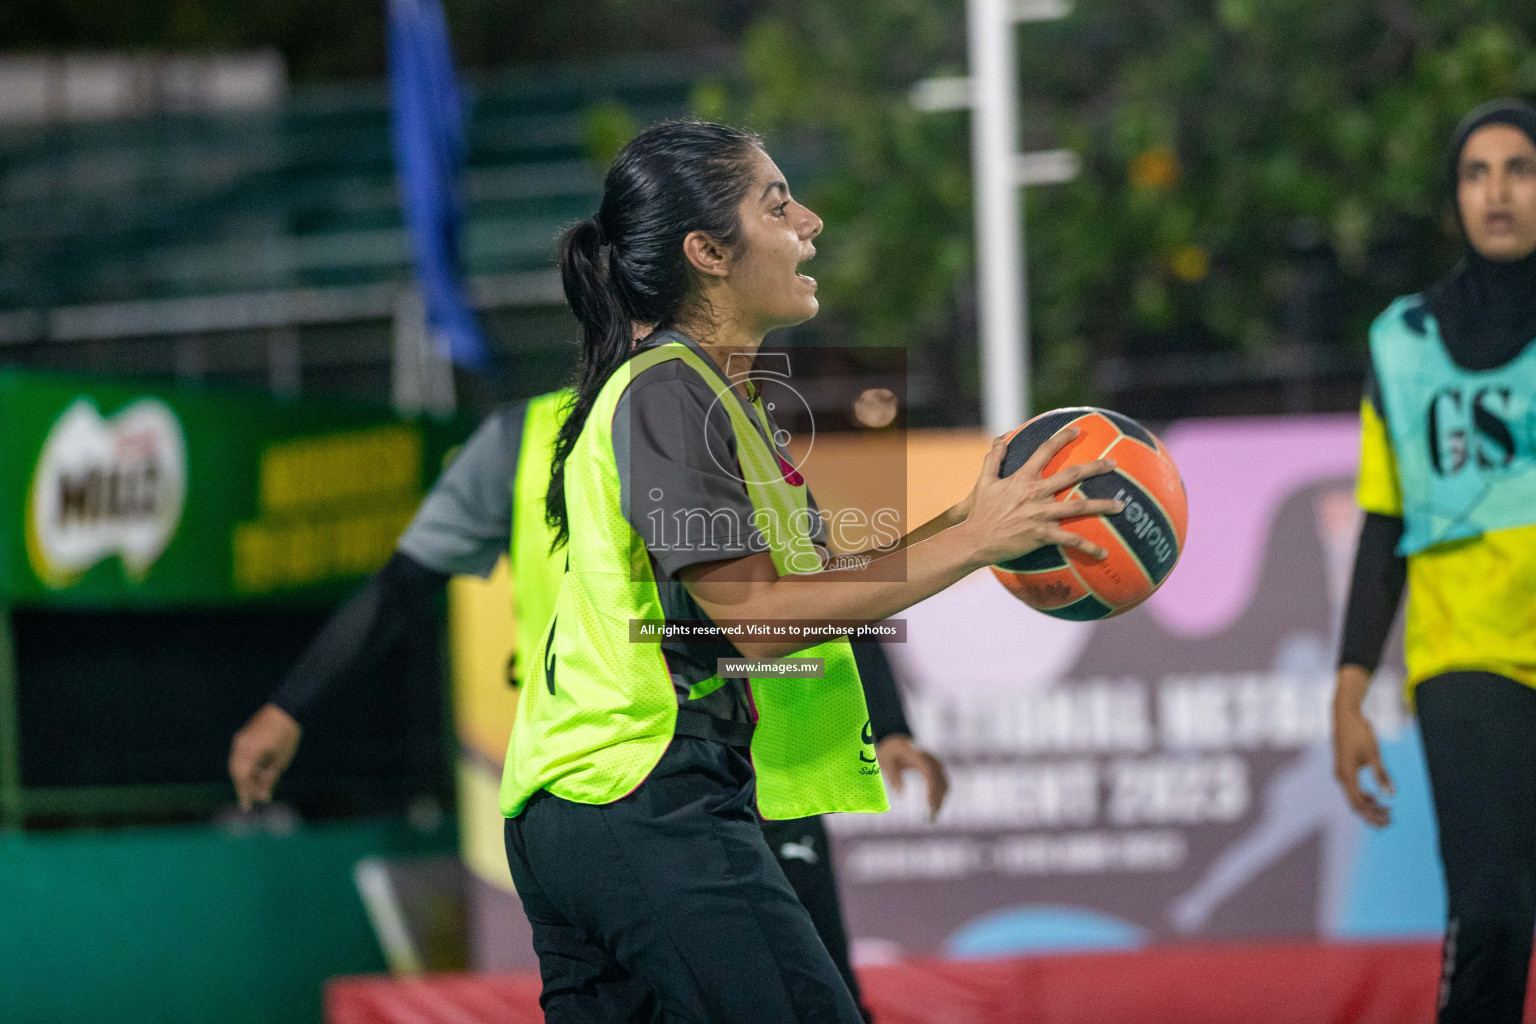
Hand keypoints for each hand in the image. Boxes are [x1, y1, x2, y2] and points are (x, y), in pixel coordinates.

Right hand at [229, 704, 301, 811]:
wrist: (286, 708)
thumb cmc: (287, 735)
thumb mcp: (281, 760)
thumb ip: (269, 779)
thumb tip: (263, 797)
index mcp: (250, 751)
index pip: (242, 779)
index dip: (244, 794)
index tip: (247, 807)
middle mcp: (240, 746)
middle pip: (236, 773)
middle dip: (243, 787)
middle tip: (253, 800)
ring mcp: (239, 740)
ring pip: (236, 766)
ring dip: (245, 778)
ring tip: (259, 786)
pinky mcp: (241, 737)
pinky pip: (239, 757)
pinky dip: (246, 768)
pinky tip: (257, 774)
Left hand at [877, 734, 948, 820]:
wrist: (898, 742)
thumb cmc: (890, 752)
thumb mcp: (886, 761)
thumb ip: (893, 775)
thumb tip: (900, 794)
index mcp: (919, 754)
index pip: (930, 773)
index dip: (932, 789)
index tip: (929, 806)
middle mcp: (931, 759)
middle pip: (940, 781)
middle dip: (937, 800)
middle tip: (929, 819)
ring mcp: (937, 764)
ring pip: (944, 785)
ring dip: (940, 802)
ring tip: (931, 819)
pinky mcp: (938, 771)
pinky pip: (943, 786)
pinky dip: (940, 798)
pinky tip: (934, 811)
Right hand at [959, 427, 1122, 566]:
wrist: (975, 540)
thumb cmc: (980, 512)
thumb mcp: (984, 482)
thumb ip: (994, 459)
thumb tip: (1001, 438)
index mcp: (1022, 478)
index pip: (1045, 451)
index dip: (1062, 439)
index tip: (1077, 430)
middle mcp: (1035, 493)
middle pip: (1071, 475)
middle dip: (1095, 467)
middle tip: (1114, 463)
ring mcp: (1040, 514)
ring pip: (1078, 508)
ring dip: (1102, 505)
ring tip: (1121, 505)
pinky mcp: (1042, 535)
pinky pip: (1070, 540)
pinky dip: (1088, 547)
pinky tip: (1104, 553)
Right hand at [1332, 666, 1392, 826]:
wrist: (1344, 714)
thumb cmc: (1360, 731)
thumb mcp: (1374, 753)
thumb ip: (1382, 774)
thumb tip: (1391, 795)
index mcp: (1347, 774)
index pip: (1359, 803)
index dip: (1373, 815)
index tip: (1389, 821)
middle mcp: (1341, 776)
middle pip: (1355, 804)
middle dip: (1372, 815)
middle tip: (1391, 821)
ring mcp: (1341, 773)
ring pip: (1353, 797)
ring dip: (1369, 807)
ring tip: (1387, 811)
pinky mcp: (1344, 768)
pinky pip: (1352, 789)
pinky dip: (1365, 797)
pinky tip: (1377, 798)